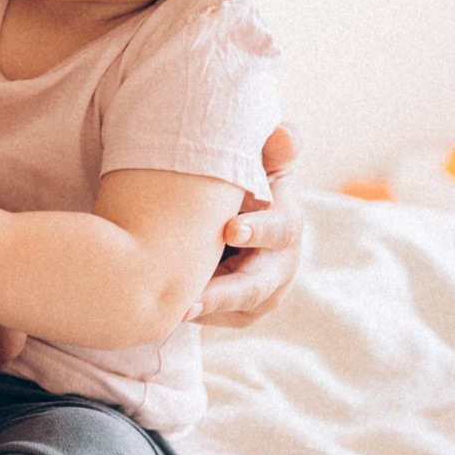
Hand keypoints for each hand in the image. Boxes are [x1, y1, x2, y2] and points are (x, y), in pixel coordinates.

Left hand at [192, 125, 305, 326]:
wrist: (236, 218)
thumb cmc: (246, 183)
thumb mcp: (262, 163)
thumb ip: (274, 149)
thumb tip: (284, 133)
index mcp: (287, 223)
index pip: (282, 229)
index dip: (259, 230)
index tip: (230, 229)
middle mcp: (281, 265)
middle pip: (256, 286)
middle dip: (225, 293)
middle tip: (190, 300)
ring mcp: (263, 293)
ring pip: (237, 310)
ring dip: (206, 312)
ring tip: (172, 313)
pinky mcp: (243, 312)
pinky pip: (221, 321)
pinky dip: (198, 318)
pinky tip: (167, 315)